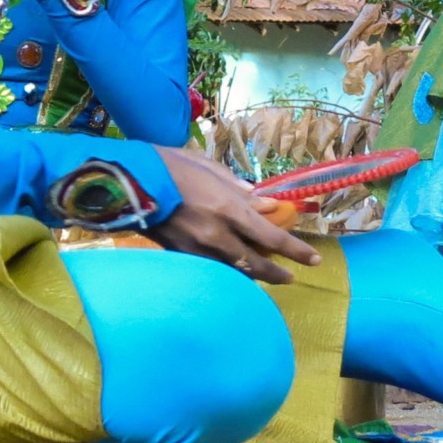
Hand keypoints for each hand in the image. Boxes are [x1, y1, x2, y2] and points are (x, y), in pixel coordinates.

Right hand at [148, 146, 318, 283]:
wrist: (129, 181)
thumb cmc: (171, 165)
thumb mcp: (209, 168)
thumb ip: (238, 187)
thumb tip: (263, 203)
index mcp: (229, 209)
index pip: (272, 238)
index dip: (296, 251)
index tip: (313, 260)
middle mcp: (218, 235)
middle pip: (256, 264)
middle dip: (277, 273)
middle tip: (291, 278)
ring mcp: (198, 250)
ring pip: (234, 272)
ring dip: (253, 276)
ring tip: (264, 276)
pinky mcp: (181, 256)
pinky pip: (212, 270)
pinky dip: (226, 272)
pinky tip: (231, 270)